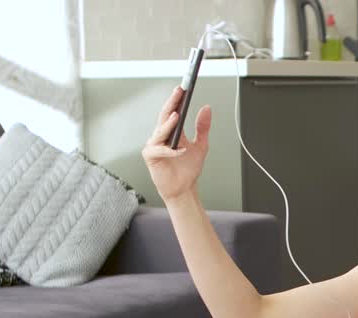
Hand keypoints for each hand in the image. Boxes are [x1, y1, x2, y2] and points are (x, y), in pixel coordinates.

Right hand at [141, 86, 211, 203]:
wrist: (184, 189)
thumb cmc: (188, 169)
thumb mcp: (201, 145)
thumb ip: (202, 127)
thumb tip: (207, 109)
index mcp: (172, 131)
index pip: (173, 110)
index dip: (177, 99)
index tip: (184, 87)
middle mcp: (161, 136)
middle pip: (165, 116)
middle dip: (172, 103)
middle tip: (179, 92)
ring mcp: (155, 145)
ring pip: (160, 131)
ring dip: (168, 124)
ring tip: (177, 115)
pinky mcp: (151, 157)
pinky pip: (158, 150)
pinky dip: (170, 150)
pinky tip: (180, 150)